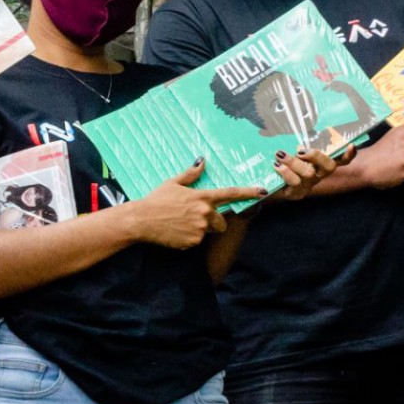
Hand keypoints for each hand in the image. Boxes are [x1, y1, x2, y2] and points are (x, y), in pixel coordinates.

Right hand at [118, 160, 264, 248]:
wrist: (141, 220)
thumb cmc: (156, 200)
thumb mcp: (172, 184)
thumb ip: (191, 174)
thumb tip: (202, 161)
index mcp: (201, 197)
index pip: (230, 194)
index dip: (248, 192)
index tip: (262, 191)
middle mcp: (204, 213)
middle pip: (222, 222)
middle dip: (213, 222)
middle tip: (194, 218)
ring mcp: (199, 229)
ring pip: (208, 232)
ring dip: (200, 230)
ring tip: (181, 224)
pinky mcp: (192, 242)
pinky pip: (196, 242)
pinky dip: (188, 239)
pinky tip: (175, 232)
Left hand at [266, 144, 352, 202]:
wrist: (266, 185)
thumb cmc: (281, 163)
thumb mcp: (290, 151)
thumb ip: (298, 143)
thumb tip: (299, 136)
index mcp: (320, 164)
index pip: (341, 159)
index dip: (348, 154)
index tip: (350, 145)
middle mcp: (318, 174)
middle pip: (329, 167)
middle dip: (316, 156)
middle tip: (300, 150)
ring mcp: (308, 185)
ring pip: (309, 173)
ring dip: (294, 162)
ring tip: (279, 154)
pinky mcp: (296, 193)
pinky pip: (294, 183)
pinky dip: (285, 172)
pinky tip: (276, 165)